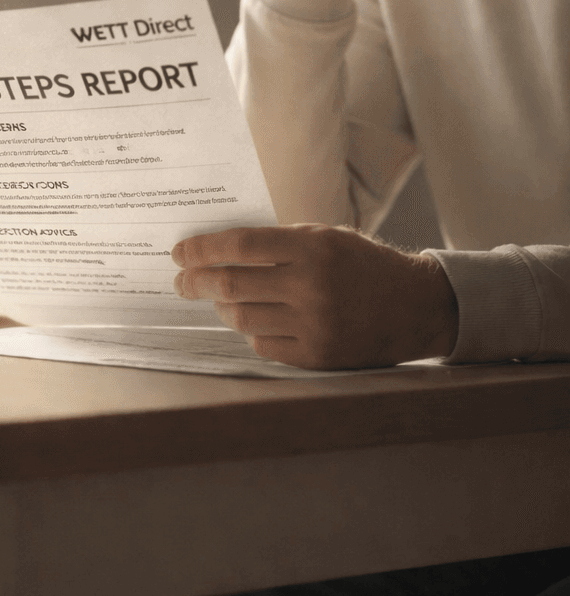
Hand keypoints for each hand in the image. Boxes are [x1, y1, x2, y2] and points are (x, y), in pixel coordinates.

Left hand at [171, 224, 458, 369]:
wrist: (415, 307)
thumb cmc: (363, 266)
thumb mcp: (327, 238)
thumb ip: (279, 243)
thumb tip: (219, 251)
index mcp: (314, 249)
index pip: (240, 246)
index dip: (202, 249)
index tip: (180, 252)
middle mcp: (312, 287)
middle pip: (231, 285)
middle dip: (195, 282)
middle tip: (181, 282)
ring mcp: (313, 325)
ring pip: (241, 318)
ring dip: (222, 307)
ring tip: (218, 299)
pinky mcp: (316, 356)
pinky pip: (263, 345)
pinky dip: (251, 331)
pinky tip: (252, 320)